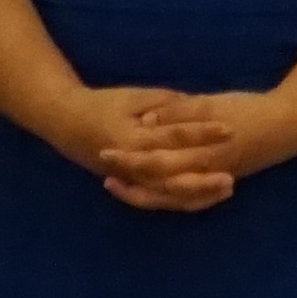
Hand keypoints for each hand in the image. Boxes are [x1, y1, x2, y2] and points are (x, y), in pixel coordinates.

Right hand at [57, 85, 236, 210]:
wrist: (64, 120)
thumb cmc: (101, 105)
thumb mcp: (132, 97)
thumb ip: (164, 102)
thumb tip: (194, 105)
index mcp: (132, 139)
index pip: (174, 136)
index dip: (202, 132)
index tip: (229, 128)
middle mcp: (132, 164)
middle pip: (172, 176)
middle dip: (203, 179)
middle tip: (232, 177)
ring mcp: (132, 178)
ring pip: (167, 195)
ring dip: (197, 194)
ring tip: (228, 188)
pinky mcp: (133, 184)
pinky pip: (160, 200)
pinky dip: (183, 200)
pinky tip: (208, 197)